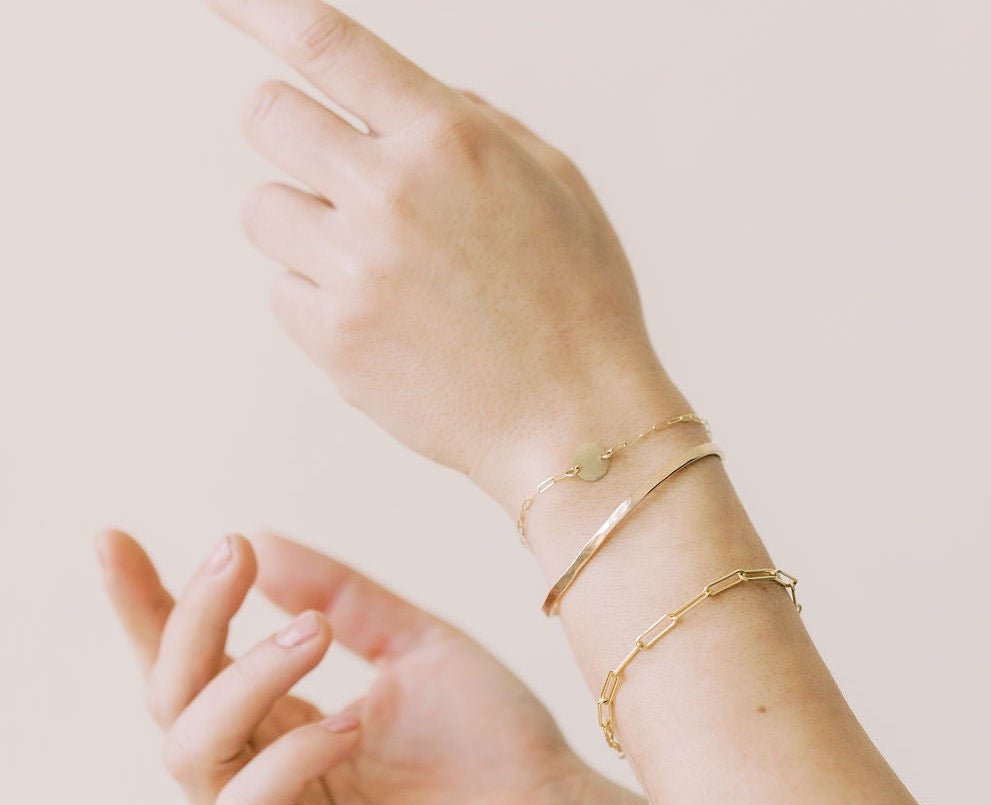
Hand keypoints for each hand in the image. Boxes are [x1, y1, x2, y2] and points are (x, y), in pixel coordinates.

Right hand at [97, 528, 588, 804]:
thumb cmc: (493, 738)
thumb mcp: (415, 643)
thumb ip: (340, 596)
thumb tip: (260, 540)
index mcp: (286, 717)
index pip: (194, 661)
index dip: (147, 604)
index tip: (113, 540)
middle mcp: (266, 770)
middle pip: (171, 697)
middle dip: (189, 621)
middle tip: (232, 557)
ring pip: (192, 748)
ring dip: (244, 676)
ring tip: (311, 634)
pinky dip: (291, 752)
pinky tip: (352, 724)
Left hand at [219, 0, 675, 508]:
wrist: (575, 421)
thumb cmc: (579, 305)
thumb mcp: (556, 185)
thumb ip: (475, 125)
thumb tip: (407, 101)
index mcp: (450, 140)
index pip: (326, 46)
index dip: (262, 9)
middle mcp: (390, 194)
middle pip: (265, 118)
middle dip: (290, 133)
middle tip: (330, 170)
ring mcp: (354, 271)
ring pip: (262, 211)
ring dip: (304, 225)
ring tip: (371, 264)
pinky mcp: (333, 341)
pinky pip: (281, 291)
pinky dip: (316, 297)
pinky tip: (377, 319)